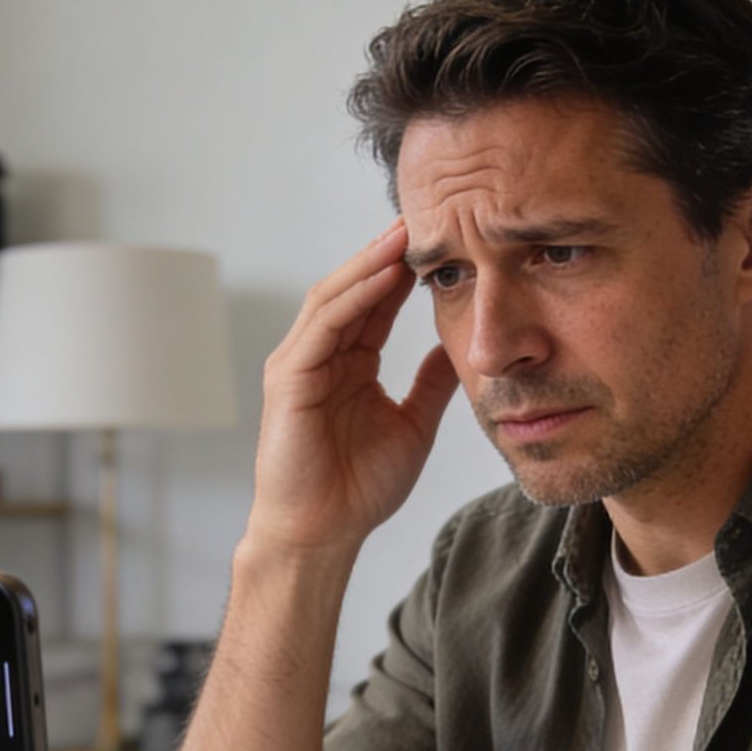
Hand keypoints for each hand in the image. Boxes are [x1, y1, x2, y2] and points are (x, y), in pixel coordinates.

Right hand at [246, 222, 461, 557]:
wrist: (323, 535)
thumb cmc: (358, 489)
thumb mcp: (413, 424)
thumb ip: (431, 383)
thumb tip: (462, 347)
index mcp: (348, 363)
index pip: (377, 302)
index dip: (407, 270)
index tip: (444, 238)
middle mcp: (321, 356)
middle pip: (354, 288)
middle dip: (386, 252)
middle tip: (424, 215)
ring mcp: (300, 364)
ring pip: (334, 298)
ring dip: (369, 264)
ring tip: (403, 233)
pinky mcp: (288, 380)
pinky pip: (322, 327)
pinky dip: (352, 298)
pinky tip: (381, 277)